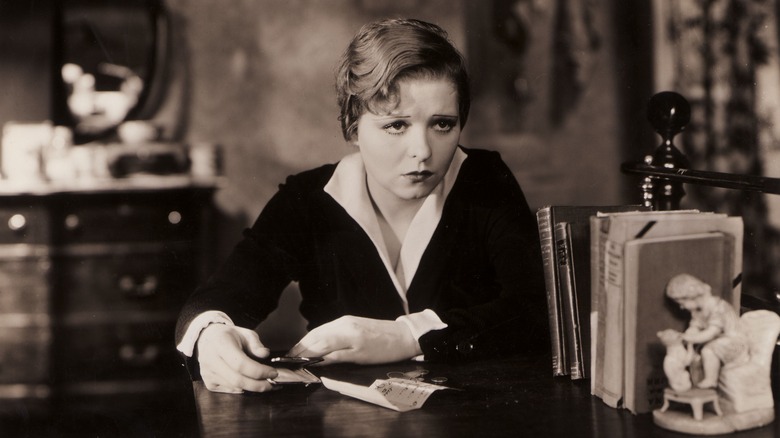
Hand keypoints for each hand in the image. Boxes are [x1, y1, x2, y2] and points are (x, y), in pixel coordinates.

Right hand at [196, 323, 278, 393]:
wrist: (206, 339)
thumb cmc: (228, 336)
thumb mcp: (245, 333)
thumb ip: (256, 344)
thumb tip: (265, 354)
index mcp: (221, 344)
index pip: (241, 364)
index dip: (259, 371)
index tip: (273, 373)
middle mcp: (211, 360)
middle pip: (238, 380)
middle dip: (259, 385)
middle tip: (272, 384)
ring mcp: (208, 374)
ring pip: (235, 387)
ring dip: (253, 388)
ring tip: (265, 383)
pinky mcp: (209, 383)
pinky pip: (230, 390)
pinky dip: (243, 389)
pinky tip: (250, 383)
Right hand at [288, 315, 421, 364]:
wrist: (404, 336)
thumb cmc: (384, 350)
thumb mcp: (360, 358)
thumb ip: (337, 357)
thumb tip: (317, 360)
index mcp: (344, 333)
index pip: (316, 343)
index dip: (302, 353)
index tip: (291, 361)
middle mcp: (341, 323)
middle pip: (315, 335)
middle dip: (300, 346)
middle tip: (289, 358)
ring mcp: (345, 321)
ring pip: (319, 330)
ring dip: (306, 341)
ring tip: (296, 352)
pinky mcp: (349, 321)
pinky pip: (327, 328)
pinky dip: (317, 336)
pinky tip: (314, 343)